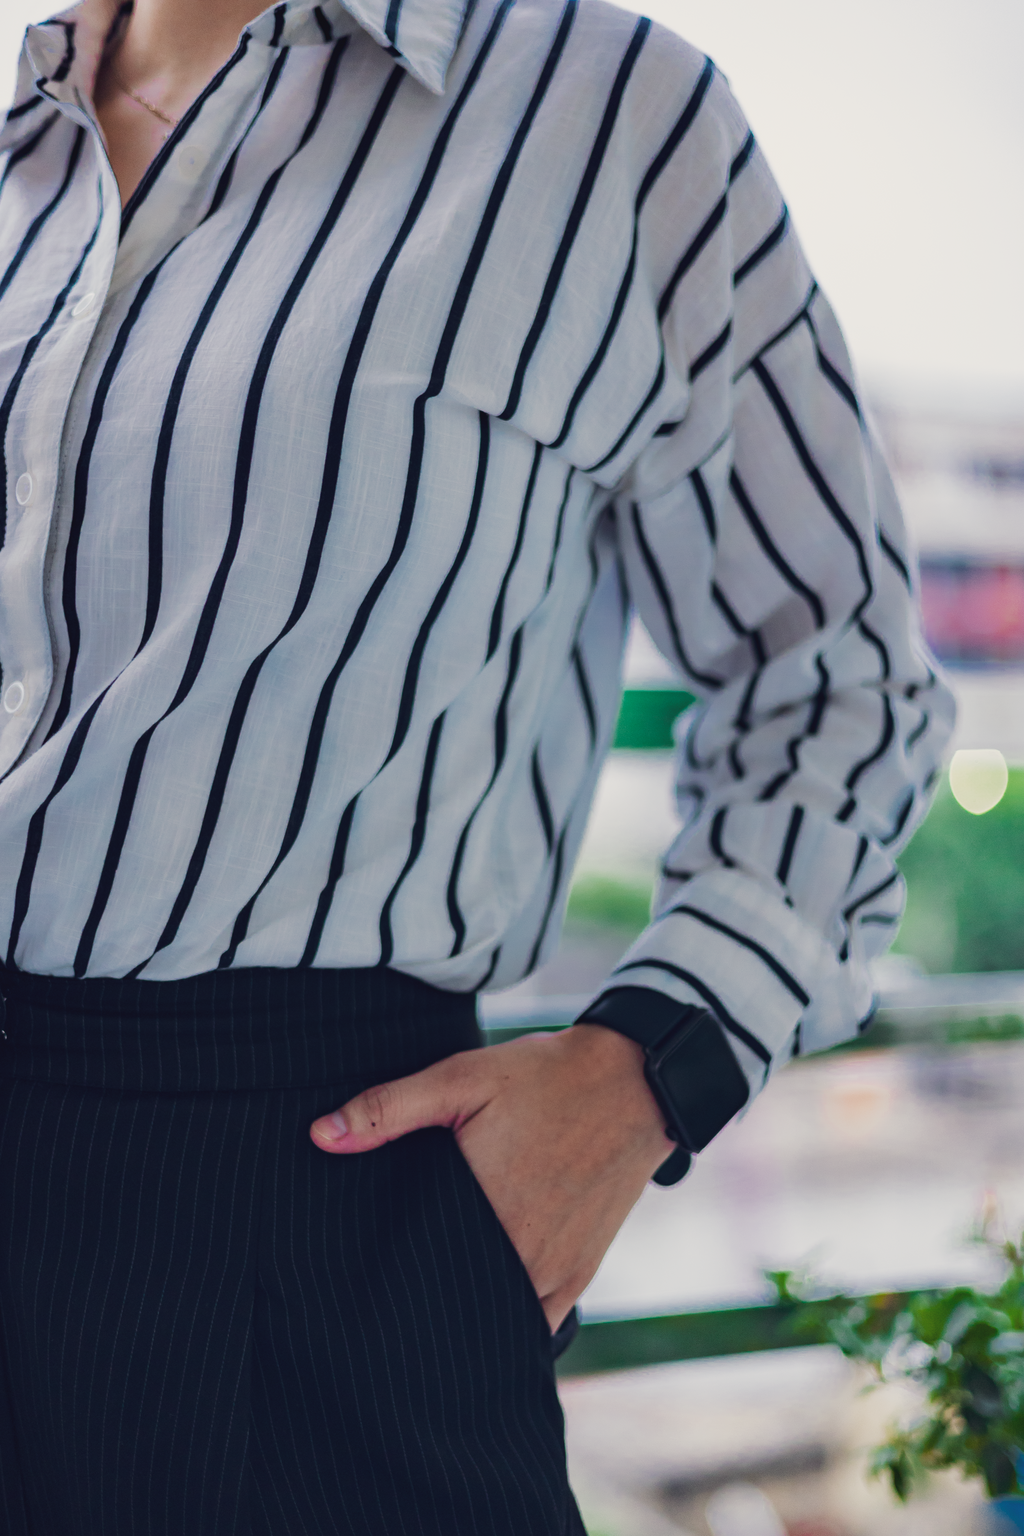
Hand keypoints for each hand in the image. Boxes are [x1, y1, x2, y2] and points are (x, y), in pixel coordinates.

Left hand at [310, 1024, 673, 1331]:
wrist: (635, 1083)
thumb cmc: (544, 1077)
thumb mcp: (462, 1077)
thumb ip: (389, 1108)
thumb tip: (319, 1136)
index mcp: (484, 1207)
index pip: (412, 1265)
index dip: (383, 1269)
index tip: (358, 1265)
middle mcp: (520, 1252)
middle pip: (449, 1297)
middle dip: (418, 1289)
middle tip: (387, 1275)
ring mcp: (553, 1270)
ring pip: (489, 1315)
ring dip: (460, 1304)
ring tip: (429, 1281)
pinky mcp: (578, 1274)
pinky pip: (532, 1320)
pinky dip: (503, 1314)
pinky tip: (476, 1293)